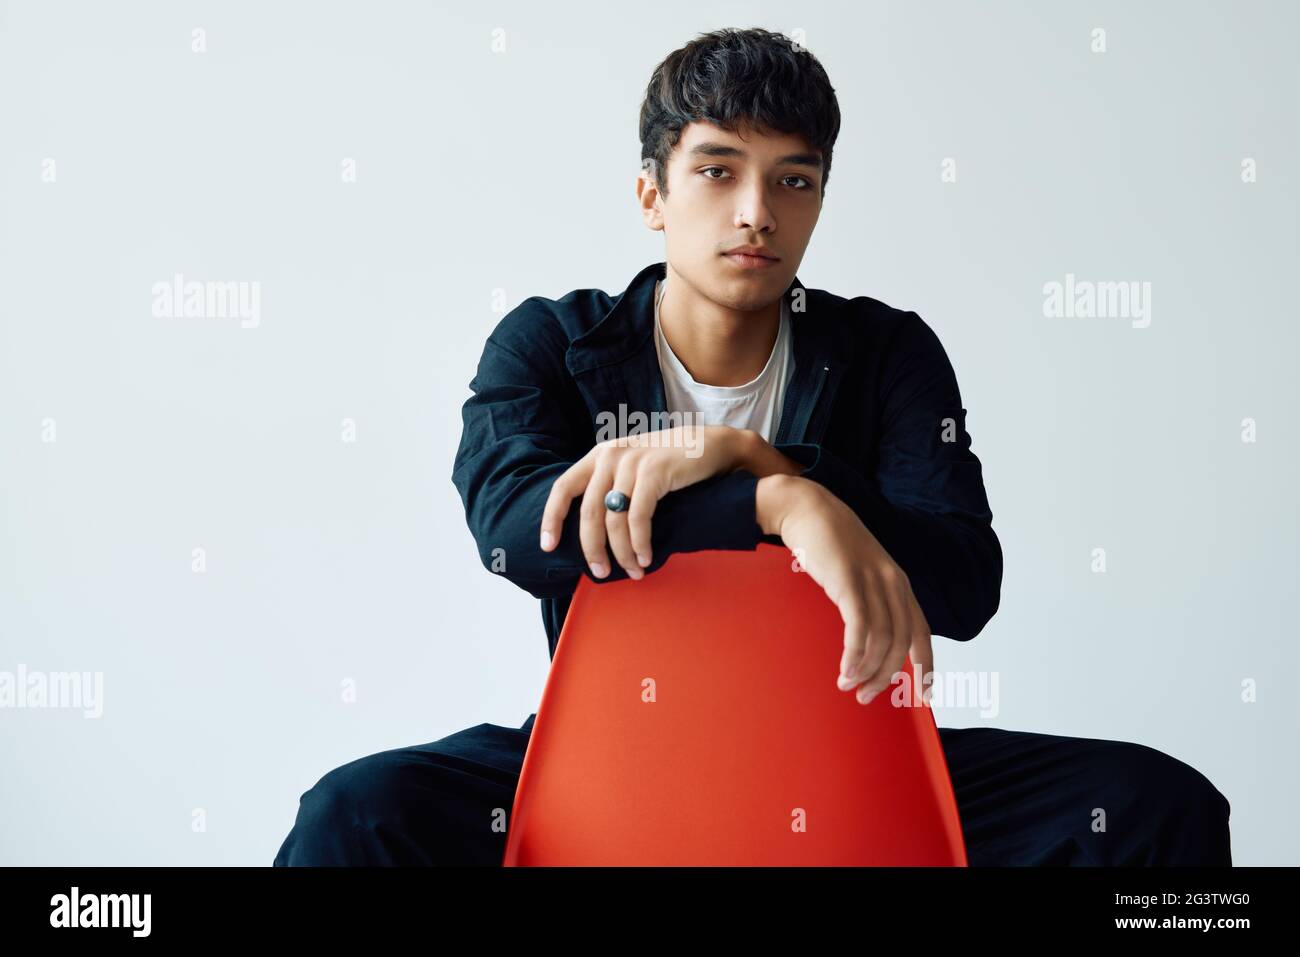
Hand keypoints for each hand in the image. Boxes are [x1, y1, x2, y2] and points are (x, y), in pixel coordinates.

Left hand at [540, 425, 754, 579]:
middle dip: (592, 549)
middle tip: (600, 573)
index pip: (563, 487)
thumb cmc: (671, 465)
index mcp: (599, 455)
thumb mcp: (632, 468)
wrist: (712, 446)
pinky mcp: (654, 472)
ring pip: (614, 520)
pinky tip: (645, 557)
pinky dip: (640, 542)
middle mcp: (610, 455)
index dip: (551, 518)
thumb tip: (592, 532)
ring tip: (633, 571)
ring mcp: (632, 462)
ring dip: (621, 552)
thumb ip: (610, 487)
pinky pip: (638, 518)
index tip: (547, 546)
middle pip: (588, 513)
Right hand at [756, 474, 933, 704]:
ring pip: (881, 639)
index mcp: (899, 584)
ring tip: (848, 685)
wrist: (806, 508)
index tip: (925, 695)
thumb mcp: (858, 572)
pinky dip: (855, 654)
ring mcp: (872, 580)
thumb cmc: (828, 544)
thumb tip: (866, 638)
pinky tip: (846, 669)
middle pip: (900, 642)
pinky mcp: (848, 580)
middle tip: (865, 697)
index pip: (921, 632)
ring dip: (866, 670)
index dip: (926, 666)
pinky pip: (859, 627)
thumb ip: (868, 599)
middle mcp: (893, 583)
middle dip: (885, 676)